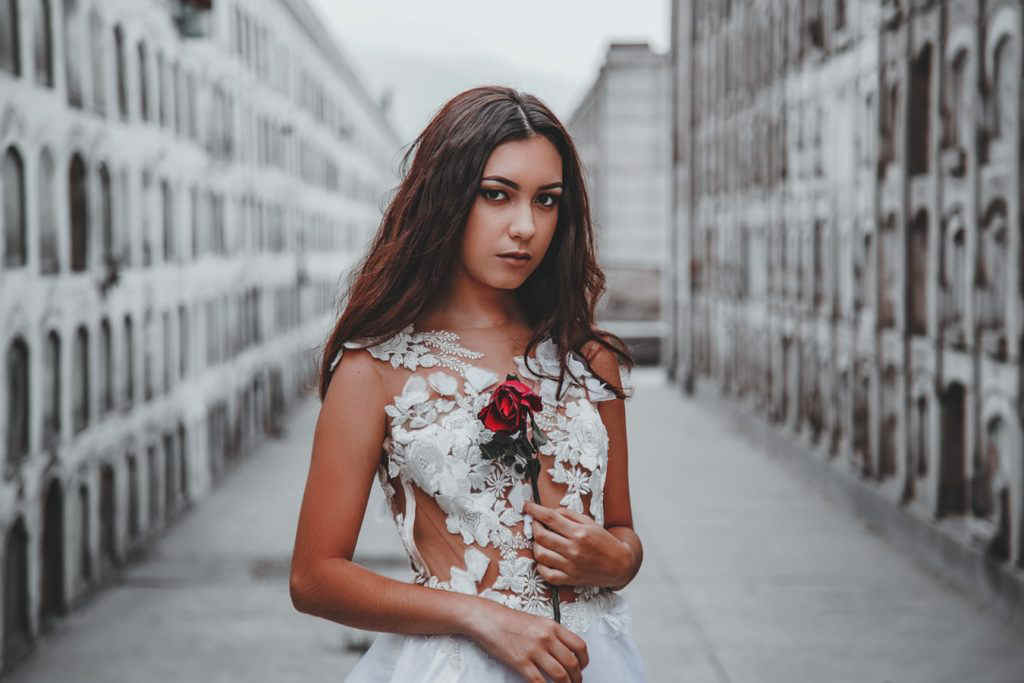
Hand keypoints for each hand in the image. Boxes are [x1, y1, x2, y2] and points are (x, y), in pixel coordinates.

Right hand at [466, 598, 588, 682]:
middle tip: (575, 682)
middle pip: (572, 663)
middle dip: (577, 677)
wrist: (488, 619)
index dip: (584, 660)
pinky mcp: (521, 662)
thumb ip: (552, 634)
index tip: (582, 667)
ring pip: (560, 675)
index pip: (579, 645)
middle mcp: (546, 637)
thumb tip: (565, 651)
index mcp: (552, 626)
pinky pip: (539, 681)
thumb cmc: (510, 620)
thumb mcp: (537, 621)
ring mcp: (534, 650)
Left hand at [524, 500, 632, 587]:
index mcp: (579, 533)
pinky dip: (540, 564)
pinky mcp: (569, 579)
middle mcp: (573, 549)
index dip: (535, 510)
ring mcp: (570, 566)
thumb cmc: (605, 542)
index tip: (527, 506)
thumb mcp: (590, 523)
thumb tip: (551, 512)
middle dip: (533, 526)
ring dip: (536, 544)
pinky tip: (545, 557)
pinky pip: (546, 573)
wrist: (619, 565)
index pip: (550, 518)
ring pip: (540, 554)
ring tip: (541, 539)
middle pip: (541, 535)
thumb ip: (570, 515)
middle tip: (534, 522)